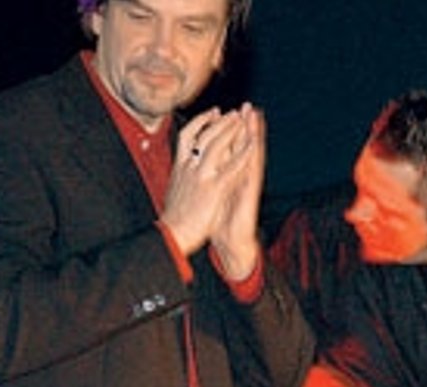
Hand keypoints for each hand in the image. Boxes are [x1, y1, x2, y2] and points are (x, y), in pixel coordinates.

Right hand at [160, 105, 252, 255]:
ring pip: (218, 144)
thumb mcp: (173, 190)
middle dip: (220, 121)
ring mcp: (202, 175)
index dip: (201, 122)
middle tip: (234, 111)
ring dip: (231, 129)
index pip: (188, 135)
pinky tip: (253, 144)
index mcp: (179, 167)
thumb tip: (182, 170)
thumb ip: (181, 177)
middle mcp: (188, 166)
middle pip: (205, 135)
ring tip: (243, 118)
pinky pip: (232, 165)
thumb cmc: (173, 218)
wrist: (172, 234)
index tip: (213, 113)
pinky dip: (243, 152)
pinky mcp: (214, 187)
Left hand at [210, 103, 265, 279]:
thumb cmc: (220, 218)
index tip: (234, 110)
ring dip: (255, 135)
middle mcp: (240, 176)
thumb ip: (212, 177)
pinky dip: (254, 157)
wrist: (231, 241)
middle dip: (246, 125)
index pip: (232, 146)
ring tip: (257, 117)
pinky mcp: (249, 194)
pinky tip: (256, 145)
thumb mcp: (213, 193)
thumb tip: (205, 164)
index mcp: (228, 173)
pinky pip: (252, 172)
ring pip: (251, 154)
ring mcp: (247, 184)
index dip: (233, 128)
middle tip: (249, 106)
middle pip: (243, 145)